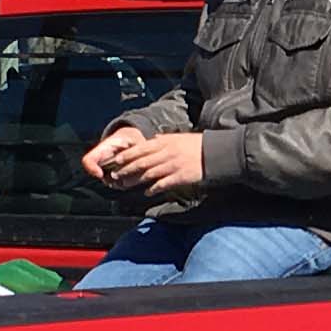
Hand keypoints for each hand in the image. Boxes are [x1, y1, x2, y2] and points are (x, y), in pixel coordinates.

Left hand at [85, 125, 202, 197]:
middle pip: (142, 162)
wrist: (215, 153)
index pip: (142, 148)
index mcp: (165, 142)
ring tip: (126, 184)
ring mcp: (173, 165)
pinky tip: (147, 193)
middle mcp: (166, 153)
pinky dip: (153, 188)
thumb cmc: (197, 145)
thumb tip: (154, 137)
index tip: (117, 160)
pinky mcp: (180, 177)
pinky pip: (163, 184)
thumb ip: (165, 138)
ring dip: (136, 180)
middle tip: (116, 175)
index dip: (128, 155)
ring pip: (149, 174)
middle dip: (127, 169)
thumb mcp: (179, 137)